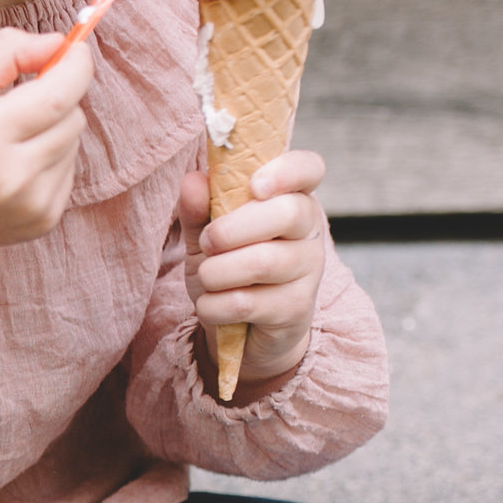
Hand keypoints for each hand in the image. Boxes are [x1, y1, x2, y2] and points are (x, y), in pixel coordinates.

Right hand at [0, 27, 93, 254]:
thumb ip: (5, 53)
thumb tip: (59, 44)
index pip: (59, 94)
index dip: (76, 65)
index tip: (75, 49)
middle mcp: (12, 176)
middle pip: (73, 116)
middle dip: (56, 98)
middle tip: (19, 103)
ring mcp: (30, 204)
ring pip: (74, 143)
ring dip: (52, 131)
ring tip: (9, 142)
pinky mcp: (43, 221)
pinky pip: (68, 171)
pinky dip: (49, 160)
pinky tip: (13, 169)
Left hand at [178, 149, 329, 392]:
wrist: (243, 334)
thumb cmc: (229, 272)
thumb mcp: (207, 237)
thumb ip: (200, 210)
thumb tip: (193, 180)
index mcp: (291, 200)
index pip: (309, 169)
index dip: (286, 170)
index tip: (254, 184)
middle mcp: (308, 232)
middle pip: (288, 213)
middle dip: (232, 228)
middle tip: (208, 242)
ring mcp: (307, 272)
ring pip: (263, 262)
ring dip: (217, 272)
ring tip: (208, 277)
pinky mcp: (296, 309)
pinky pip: (246, 303)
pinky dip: (213, 306)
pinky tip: (212, 306)